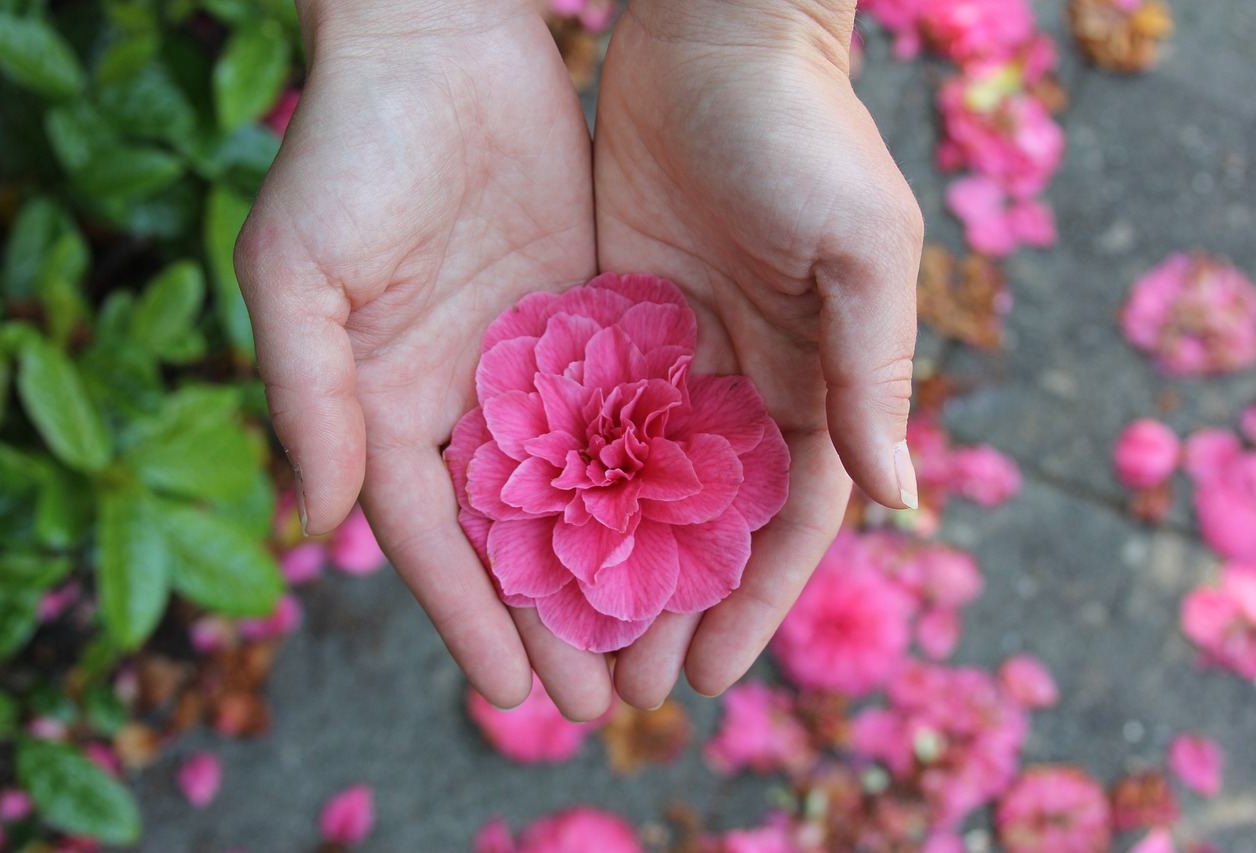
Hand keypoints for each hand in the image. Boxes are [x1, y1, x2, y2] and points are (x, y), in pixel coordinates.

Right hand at [235, 0, 615, 717]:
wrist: (438, 44)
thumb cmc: (348, 150)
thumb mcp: (299, 275)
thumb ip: (311, 399)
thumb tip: (324, 527)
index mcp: (389, 407)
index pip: (434, 539)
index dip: (469, 616)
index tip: (513, 691)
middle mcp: (465, 402)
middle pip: (516, 535)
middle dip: (555, 618)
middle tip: (608, 701)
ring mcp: (534, 365)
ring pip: (582, 490)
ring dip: (617, 566)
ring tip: (661, 644)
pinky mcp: (594, 320)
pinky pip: (630, 414)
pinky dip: (656, 476)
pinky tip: (696, 532)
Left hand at [593, 0, 923, 706]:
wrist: (716, 33)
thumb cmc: (805, 133)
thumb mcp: (860, 251)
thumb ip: (871, 373)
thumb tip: (902, 499)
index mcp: (812, 382)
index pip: (784, 520)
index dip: (752, 602)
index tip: (708, 676)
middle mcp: (741, 383)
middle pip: (703, 522)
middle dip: (670, 603)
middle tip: (623, 688)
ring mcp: (670, 356)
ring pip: (635, 486)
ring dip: (608, 561)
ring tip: (569, 638)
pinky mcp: (606, 319)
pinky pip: (581, 419)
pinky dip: (561, 481)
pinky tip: (525, 538)